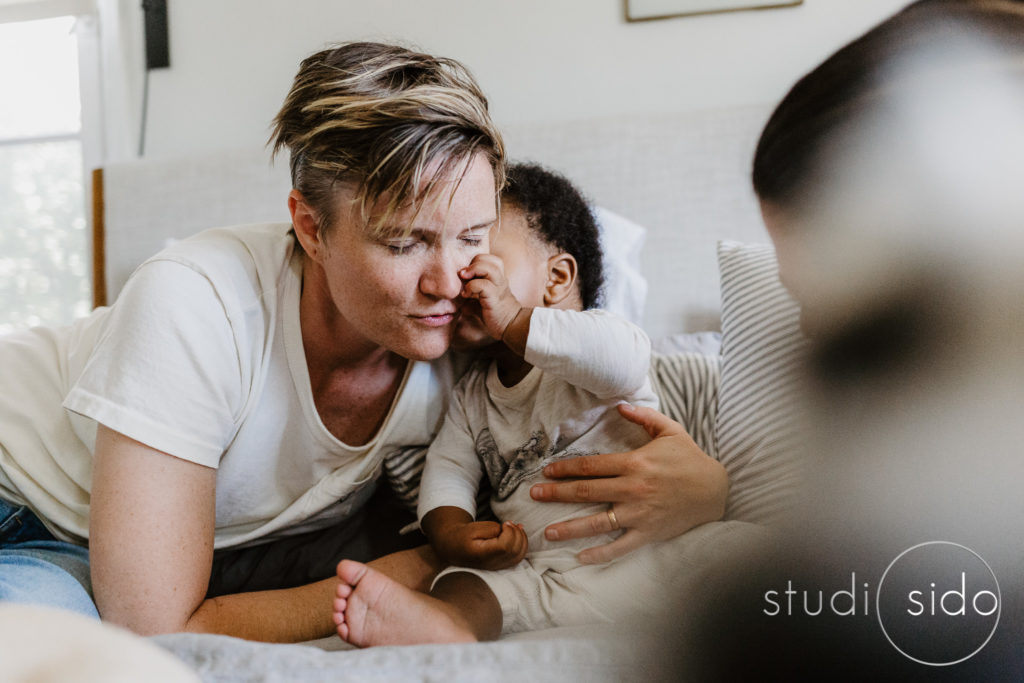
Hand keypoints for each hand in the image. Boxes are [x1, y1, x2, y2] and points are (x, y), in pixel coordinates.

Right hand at [436, 520, 528, 570]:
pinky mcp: (502, 565)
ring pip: (519, 555)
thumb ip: (492, 529)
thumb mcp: (474, 528)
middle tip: (508, 523)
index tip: (504, 523)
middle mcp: (491, 564)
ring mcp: (498, 567)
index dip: (509, 533)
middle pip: (514, 551)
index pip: (504, 547)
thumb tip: (509, 530)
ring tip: (514, 526)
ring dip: (521, 538)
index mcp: (482, 555)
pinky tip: (518, 532)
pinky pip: (519, 557)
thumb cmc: (464, 536)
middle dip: (516, 533)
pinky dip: (522, 543)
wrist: (456, 548)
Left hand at [459, 254, 526, 344]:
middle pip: (489, 259)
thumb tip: (461, 305)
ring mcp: (499, 288)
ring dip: (473, 270)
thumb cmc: (496, 315)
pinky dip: (471, 287)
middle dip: (473, 263)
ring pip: (489, 268)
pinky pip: (483, 285)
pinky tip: (466, 295)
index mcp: (498, 278)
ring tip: (464, 279)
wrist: (511, 326)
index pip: (489, 258)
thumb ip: (473, 300)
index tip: (467, 274)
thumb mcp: (482, 303)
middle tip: (464, 275)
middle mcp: (500, 280)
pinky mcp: (495, 298)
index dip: (476, 261)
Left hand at [530, 404, 727, 564]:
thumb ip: (643, 416)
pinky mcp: (648, 533)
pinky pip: (621, 546)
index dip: (566, 468)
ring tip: (548, 532)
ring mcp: (639, 513)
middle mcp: (633, 489)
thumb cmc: (690, 458)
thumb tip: (620, 403)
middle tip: (533, 495)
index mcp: (634, 463)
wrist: (715, 490)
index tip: (546, 470)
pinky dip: (601, 554)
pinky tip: (581, 557)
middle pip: (587, 491)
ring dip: (570, 527)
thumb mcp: (670, 430)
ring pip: (598, 522)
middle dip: (557, 493)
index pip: (591, 466)